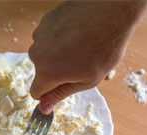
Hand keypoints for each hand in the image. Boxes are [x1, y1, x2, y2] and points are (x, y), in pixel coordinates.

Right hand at [28, 1, 146, 113]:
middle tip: (80, 63)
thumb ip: (60, 94)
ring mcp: (40, 34)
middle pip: (41, 71)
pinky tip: (78, 33)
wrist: (110, 13)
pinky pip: (49, 36)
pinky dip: (60, 37)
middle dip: (56, 71)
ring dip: (58, 53)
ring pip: (45, 52)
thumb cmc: (104, 48)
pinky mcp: (46, 20)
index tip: (62, 87)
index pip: (36, 92)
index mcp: (47, 72)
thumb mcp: (86, 80)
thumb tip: (43, 108)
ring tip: (81, 46)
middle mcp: (37, 52)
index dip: (49, 93)